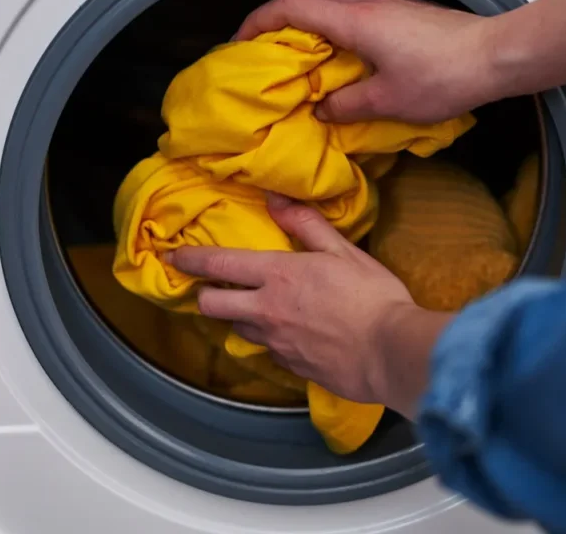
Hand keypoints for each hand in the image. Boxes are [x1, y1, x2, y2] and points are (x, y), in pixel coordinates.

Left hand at [167, 193, 451, 414]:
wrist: (391, 353)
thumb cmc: (373, 296)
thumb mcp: (343, 251)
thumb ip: (305, 224)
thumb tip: (275, 197)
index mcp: (277, 275)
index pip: (218, 265)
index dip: (190, 260)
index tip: (174, 256)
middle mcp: (267, 311)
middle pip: (212, 306)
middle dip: (206, 295)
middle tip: (214, 288)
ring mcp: (276, 342)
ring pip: (239, 330)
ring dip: (242, 318)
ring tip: (261, 309)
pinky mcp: (290, 367)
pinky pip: (269, 351)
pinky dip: (272, 340)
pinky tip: (293, 335)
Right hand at [233, 0, 507, 124]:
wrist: (497, 55)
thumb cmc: (446, 77)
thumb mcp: (389, 102)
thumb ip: (348, 106)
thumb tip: (321, 110)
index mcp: (354, 21)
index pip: (290, 7)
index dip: (257, 21)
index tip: (241, 43)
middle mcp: (367, 4)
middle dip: (280, 17)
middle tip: (270, 48)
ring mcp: (388, 5)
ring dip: (311, 21)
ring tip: (304, 57)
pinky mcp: (405, 13)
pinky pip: (357, 10)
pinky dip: (337, 27)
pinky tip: (345, 58)